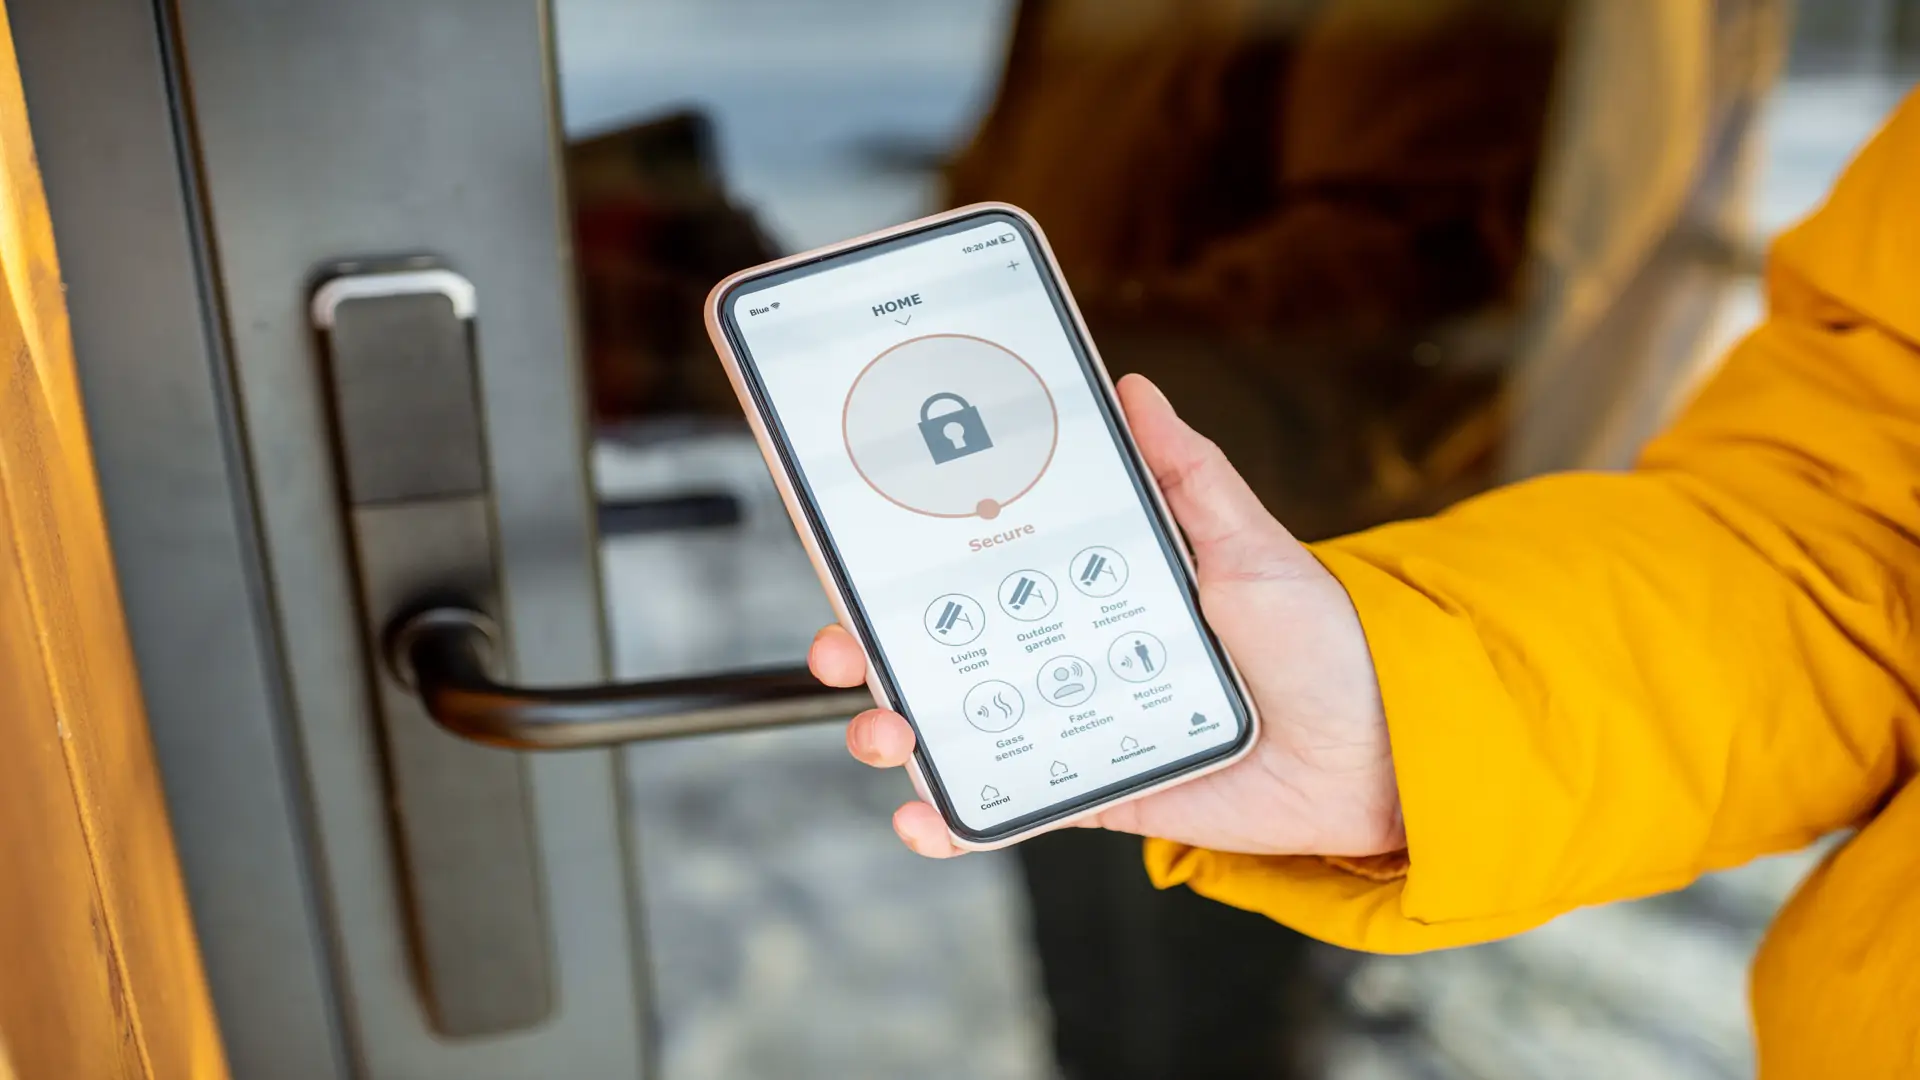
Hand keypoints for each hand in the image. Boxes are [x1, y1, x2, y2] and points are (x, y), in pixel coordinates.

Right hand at [809, 374, 1403, 858]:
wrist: (1380, 741)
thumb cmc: (1319, 632)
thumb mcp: (1244, 539)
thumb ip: (1185, 472)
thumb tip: (1135, 390)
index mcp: (1086, 583)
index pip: (976, 567)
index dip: (905, 563)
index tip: (852, 552)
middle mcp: (1065, 650)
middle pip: (942, 649)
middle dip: (872, 650)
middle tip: (845, 649)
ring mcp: (1074, 722)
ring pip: (960, 729)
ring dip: (899, 734)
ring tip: (884, 734)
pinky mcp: (1096, 791)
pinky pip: (1013, 807)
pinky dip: (958, 823)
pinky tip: (925, 820)